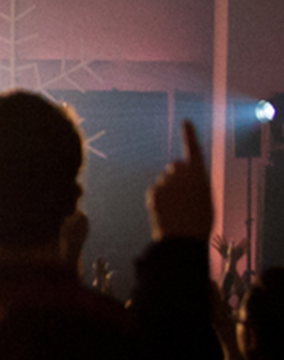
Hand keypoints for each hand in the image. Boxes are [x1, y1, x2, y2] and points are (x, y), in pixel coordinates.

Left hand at [149, 120, 212, 241]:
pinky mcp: (154, 190)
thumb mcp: (204, 197)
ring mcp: (166, 181)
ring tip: (176, 208)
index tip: (185, 121)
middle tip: (182, 192)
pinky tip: (166, 210)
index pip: (194, 149)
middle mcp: (182, 174)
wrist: (184, 238)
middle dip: (176, 174)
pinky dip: (159, 198)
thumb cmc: (200, 220)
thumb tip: (177, 168)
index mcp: (200, 175)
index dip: (190, 135)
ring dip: (168, 189)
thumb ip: (193, 180)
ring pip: (164, 180)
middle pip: (175, 166)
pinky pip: (156, 190)